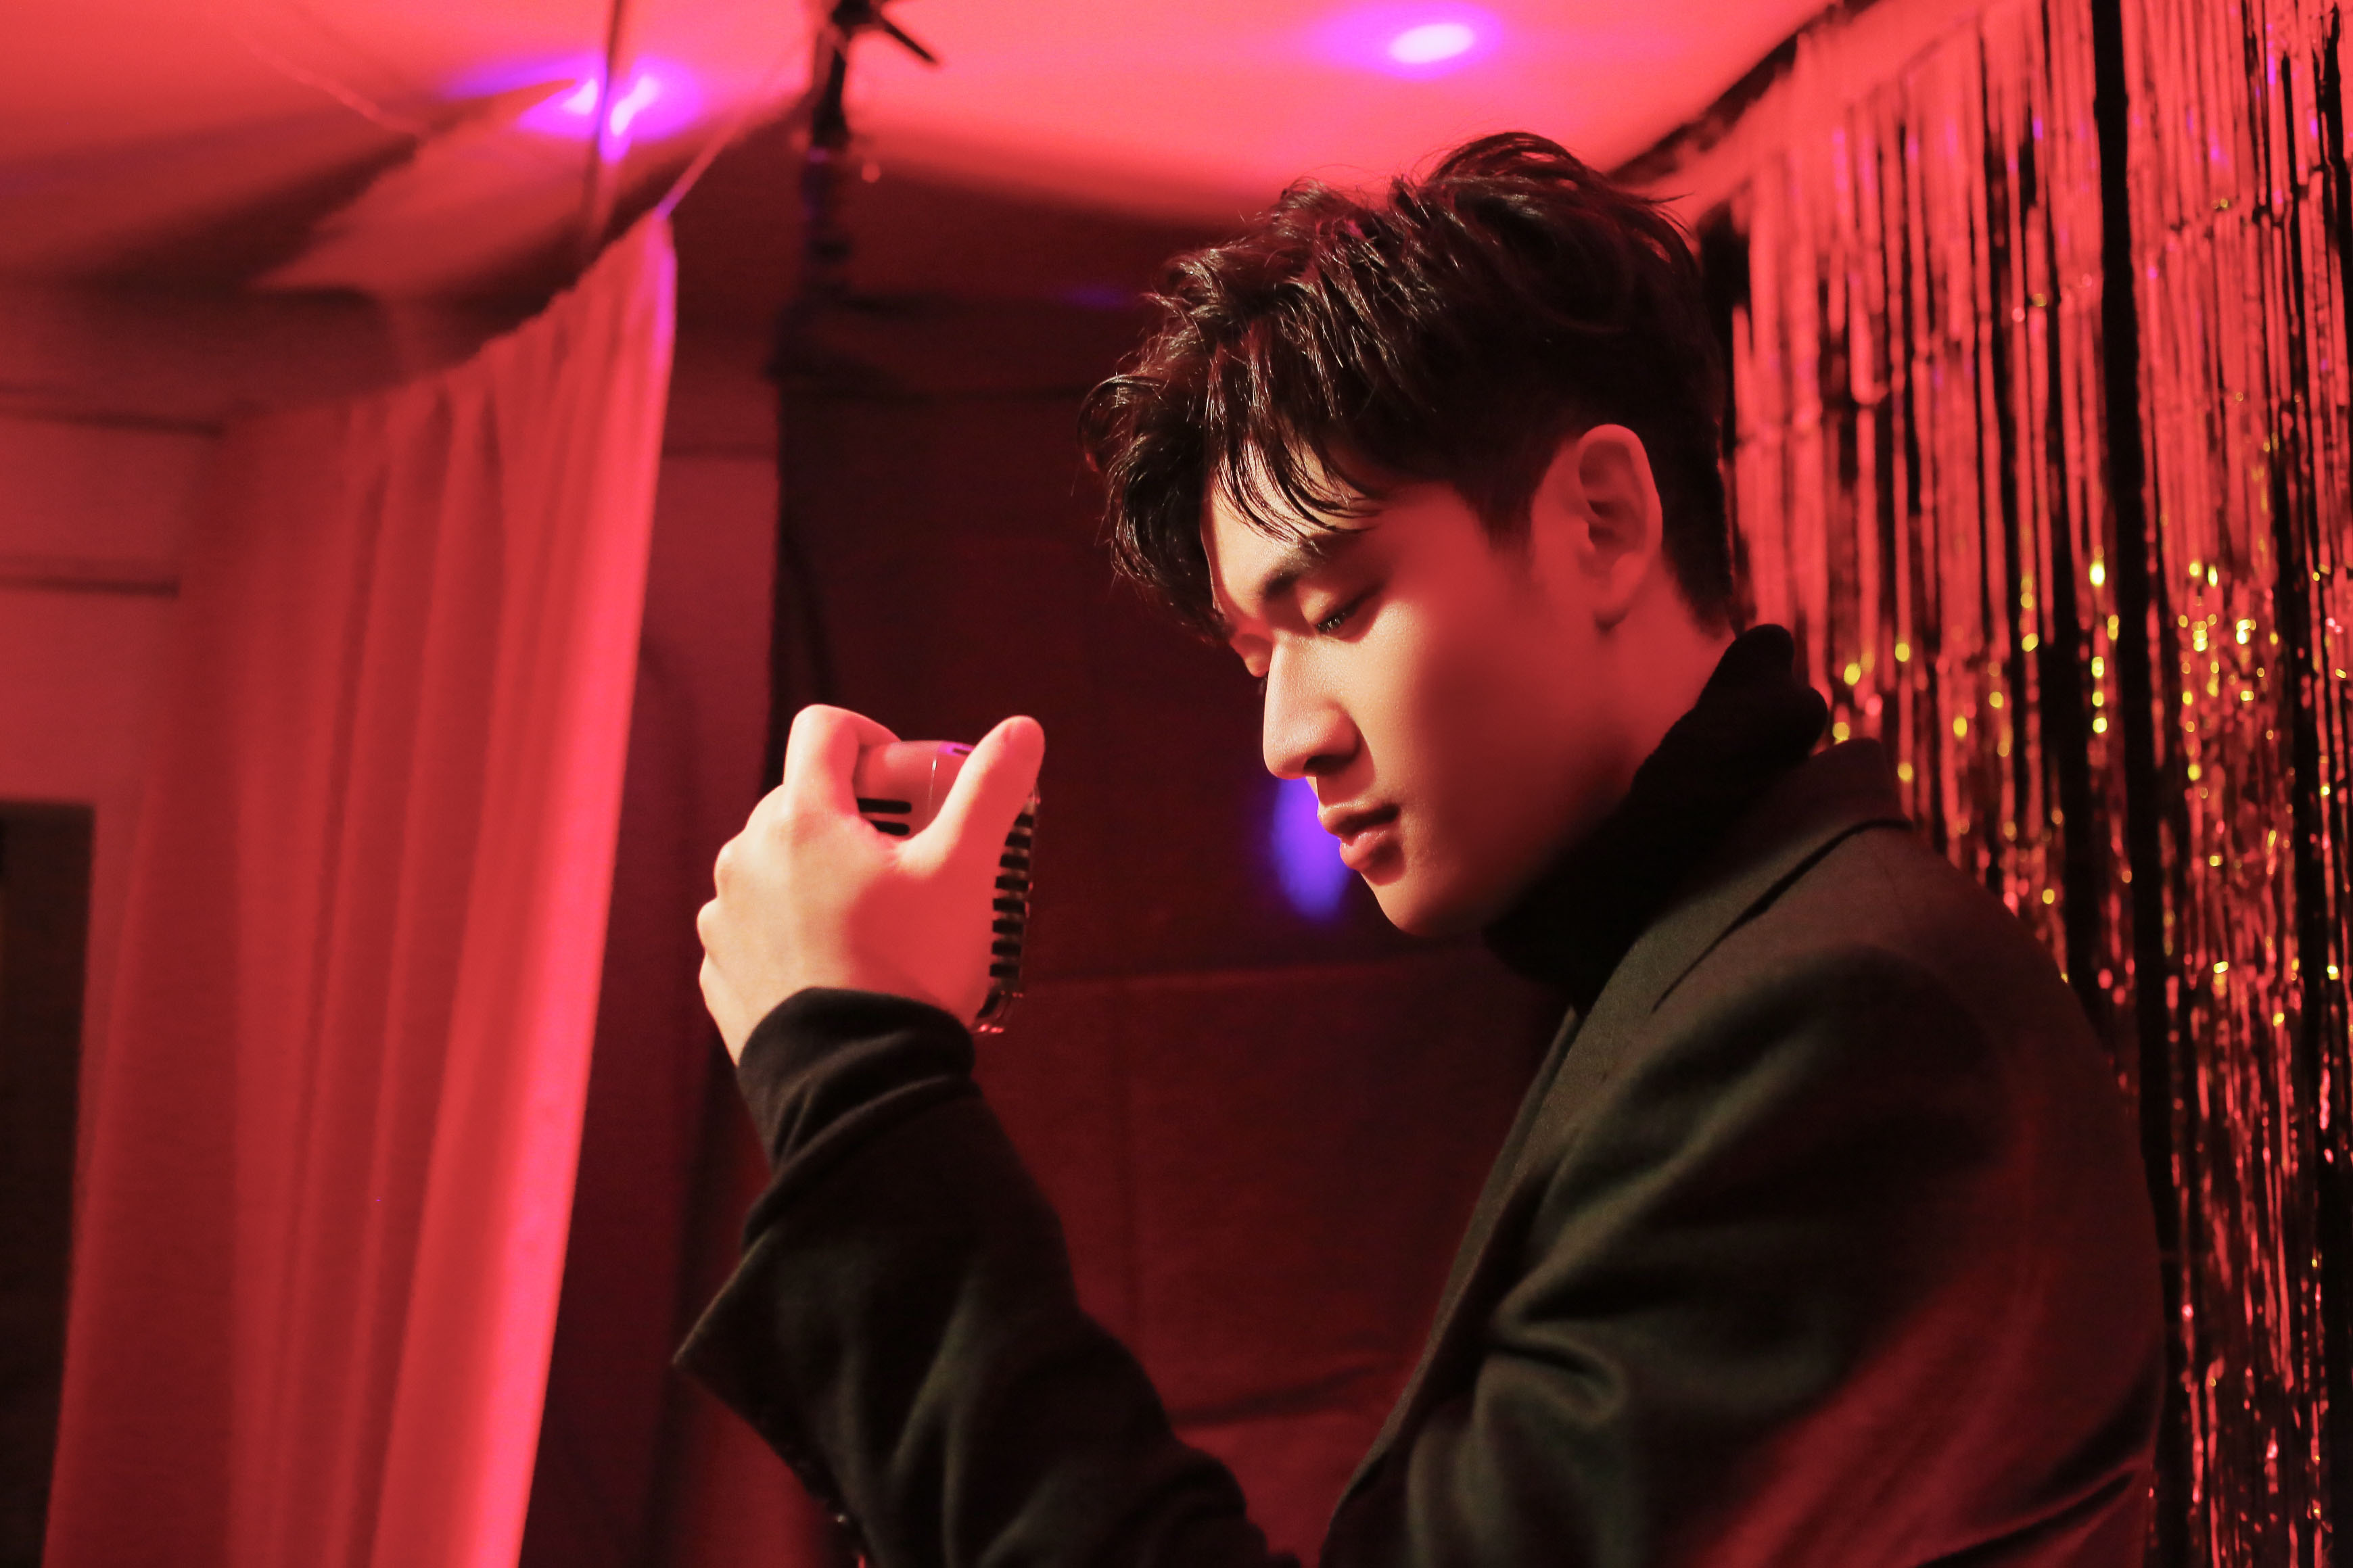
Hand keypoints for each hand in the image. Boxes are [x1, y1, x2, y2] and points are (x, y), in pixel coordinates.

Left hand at [696, 704, 1045, 1060]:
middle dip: (856, 814)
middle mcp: (745, 857)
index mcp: (799, 819)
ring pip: (776, 864)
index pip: (825, 729)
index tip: (908, 779)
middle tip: (910, 858)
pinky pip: (757, 925)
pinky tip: (840, 961)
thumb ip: (992, 790)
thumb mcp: (966, 872)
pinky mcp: (721, 969)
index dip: (873, 736)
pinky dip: (794, 927)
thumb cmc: (912, 967)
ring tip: (876, 918)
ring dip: (821, 871)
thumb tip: (1023, 729)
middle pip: (801, 799)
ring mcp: (725, 917)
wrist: (856, 1084)